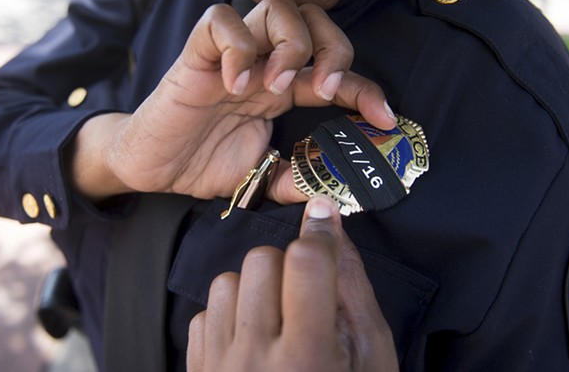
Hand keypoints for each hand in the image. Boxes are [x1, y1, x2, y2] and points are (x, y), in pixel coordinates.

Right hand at [70, 0, 394, 202]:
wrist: (151, 167)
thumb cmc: (203, 162)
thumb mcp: (261, 178)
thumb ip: (296, 179)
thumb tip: (336, 192)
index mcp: (283, 86)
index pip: (336, 69)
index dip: (366, 88)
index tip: (386, 119)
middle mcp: (263, 62)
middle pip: (315, 17)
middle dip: (333, 49)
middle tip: (323, 92)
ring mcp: (231, 55)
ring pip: (276, 7)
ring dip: (289, 44)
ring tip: (276, 86)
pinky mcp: (195, 55)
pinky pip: (220, 21)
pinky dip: (237, 47)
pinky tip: (237, 84)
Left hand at [187, 195, 398, 371]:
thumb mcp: (371, 358)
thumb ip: (354, 291)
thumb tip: (334, 228)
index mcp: (310, 357)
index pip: (305, 264)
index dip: (319, 230)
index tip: (325, 213)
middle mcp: (257, 360)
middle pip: (261, 261)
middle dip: (288, 267)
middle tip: (306, 299)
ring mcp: (220, 367)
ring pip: (227, 280)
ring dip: (255, 289)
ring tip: (277, 321)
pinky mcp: (198, 371)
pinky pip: (203, 312)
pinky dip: (228, 316)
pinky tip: (252, 341)